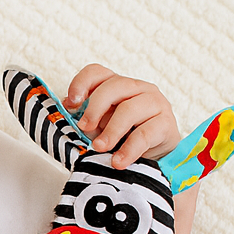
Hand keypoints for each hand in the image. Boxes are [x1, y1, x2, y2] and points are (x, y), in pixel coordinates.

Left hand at [64, 64, 179, 169]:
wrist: (154, 158)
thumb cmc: (122, 138)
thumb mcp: (99, 128)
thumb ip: (85, 119)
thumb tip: (68, 111)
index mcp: (116, 86)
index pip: (97, 72)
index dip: (81, 83)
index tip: (71, 103)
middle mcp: (137, 88)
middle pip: (114, 86)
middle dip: (94, 109)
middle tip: (84, 129)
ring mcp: (154, 103)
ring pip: (130, 109)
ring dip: (111, 131)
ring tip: (99, 148)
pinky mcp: (166, 123)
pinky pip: (145, 134)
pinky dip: (128, 150)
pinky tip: (118, 161)